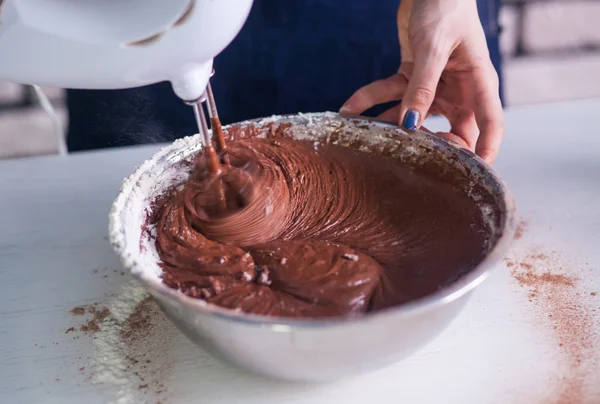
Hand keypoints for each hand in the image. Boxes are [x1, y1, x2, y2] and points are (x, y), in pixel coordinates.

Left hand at [340, 0, 503, 163]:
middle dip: (431, 148)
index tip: (473, 176)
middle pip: (451, 131)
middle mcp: (458, 90)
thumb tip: (410, 125)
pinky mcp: (411, 78)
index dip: (485, 152)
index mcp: (478, 82)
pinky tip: (348, 109)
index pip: (490, 123)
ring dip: (389, 126)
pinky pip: (389, 94)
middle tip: (409, 157)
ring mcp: (434, 86)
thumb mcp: (435, 47)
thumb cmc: (445, 7)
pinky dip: (369, 99)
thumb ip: (422, 86)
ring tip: (366, 138)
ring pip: (413, 117)